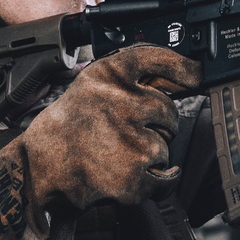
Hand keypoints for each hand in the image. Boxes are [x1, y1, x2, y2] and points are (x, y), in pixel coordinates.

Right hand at [23, 44, 201, 210]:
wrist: (42, 166)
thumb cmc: (71, 125)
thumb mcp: (94, 85)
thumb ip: (133, 78)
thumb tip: (183, 76)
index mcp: (109, 74)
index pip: (159, 59)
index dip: (184, 68)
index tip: (197, 74)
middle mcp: (121, 102)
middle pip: (169, 110)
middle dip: (158, 124)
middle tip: (129, 131)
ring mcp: (128, 139)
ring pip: (166, 145)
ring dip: (150, 153)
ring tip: (118, 152)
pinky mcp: (132, 175)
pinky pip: (165, 176)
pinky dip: (155, 180)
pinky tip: (131, 173)